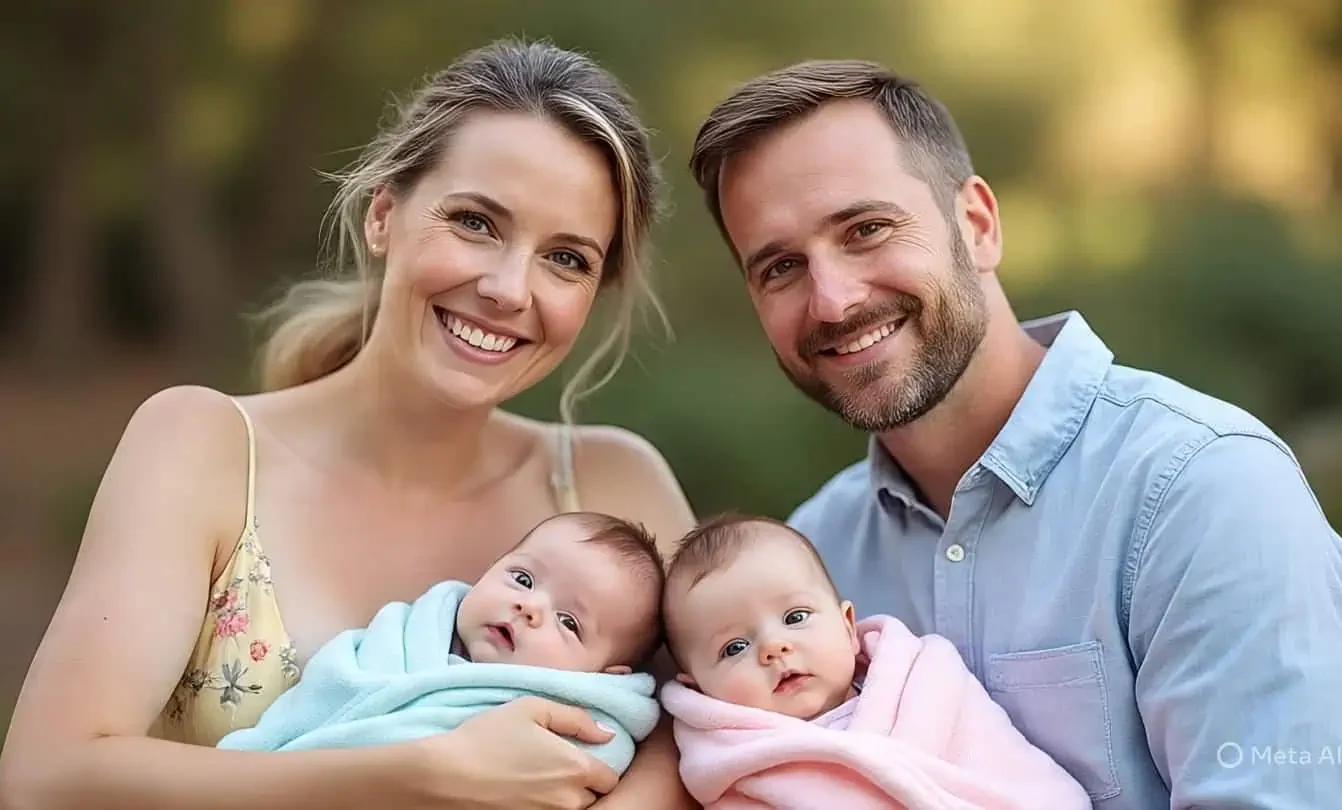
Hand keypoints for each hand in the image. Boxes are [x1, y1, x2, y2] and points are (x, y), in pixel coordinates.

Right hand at [406, 696, 620, 808]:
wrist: (444, 776)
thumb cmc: (487, 737)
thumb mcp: (532, 709)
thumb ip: (576, 718)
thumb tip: (605, 733)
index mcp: (576, 768)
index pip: (610, 778)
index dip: (599, 767)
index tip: (580, 758)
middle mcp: (568, 800)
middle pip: (593, 797)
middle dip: (582, 785)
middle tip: (557, 768)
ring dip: (563, 798)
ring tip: (539, 781)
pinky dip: (543, 807)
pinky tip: (524, 793)